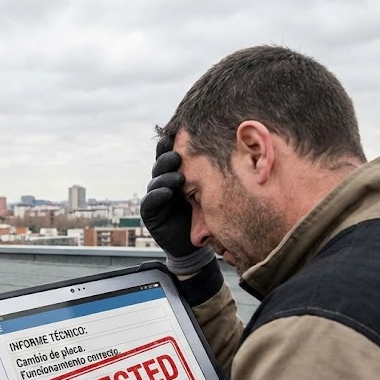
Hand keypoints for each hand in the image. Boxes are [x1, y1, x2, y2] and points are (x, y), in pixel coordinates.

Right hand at [140, 136, 213, 274]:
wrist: (196, 245)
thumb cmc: (207, 215)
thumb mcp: (212, 190)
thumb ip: (212, 173)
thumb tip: (229, 146)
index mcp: (178, 173)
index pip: (174, 154)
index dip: (175, 144)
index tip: (182, 134)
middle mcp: (165, 182)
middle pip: (162, 163)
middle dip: (168, 157)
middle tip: (177, 154)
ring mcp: (156, 196)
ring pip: (156, 180)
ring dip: (165, 176)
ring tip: (177, 176)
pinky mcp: (150, 212)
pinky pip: (150, 200)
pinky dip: (158, 194)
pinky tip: (168, 192)